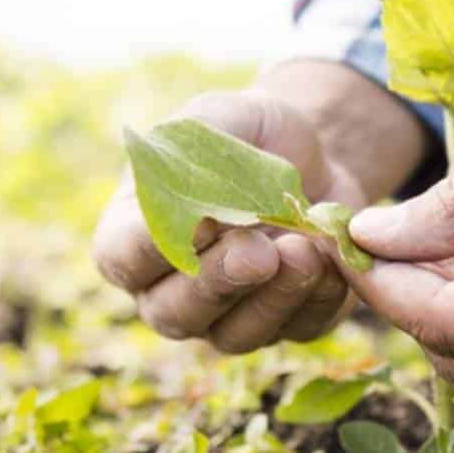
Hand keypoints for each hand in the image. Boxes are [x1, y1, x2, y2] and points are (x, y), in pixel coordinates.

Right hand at [93, 90, 363, 352]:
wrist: (314, 153)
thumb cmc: (248, 134)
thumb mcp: (219, 118)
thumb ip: (196, 154)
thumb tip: (198, 211)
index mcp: (136, 234)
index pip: (123, 258)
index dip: (153, 249)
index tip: (198, 221)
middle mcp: (172, 288)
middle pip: (174, 313)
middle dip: (218, 283)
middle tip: (258, 250)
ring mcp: (227, 314)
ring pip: (235, 335)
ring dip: (273, 297)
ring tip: (304, 250)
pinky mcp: (287, 322)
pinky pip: (298, 329)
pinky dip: (318, 297)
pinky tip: (331, 257)